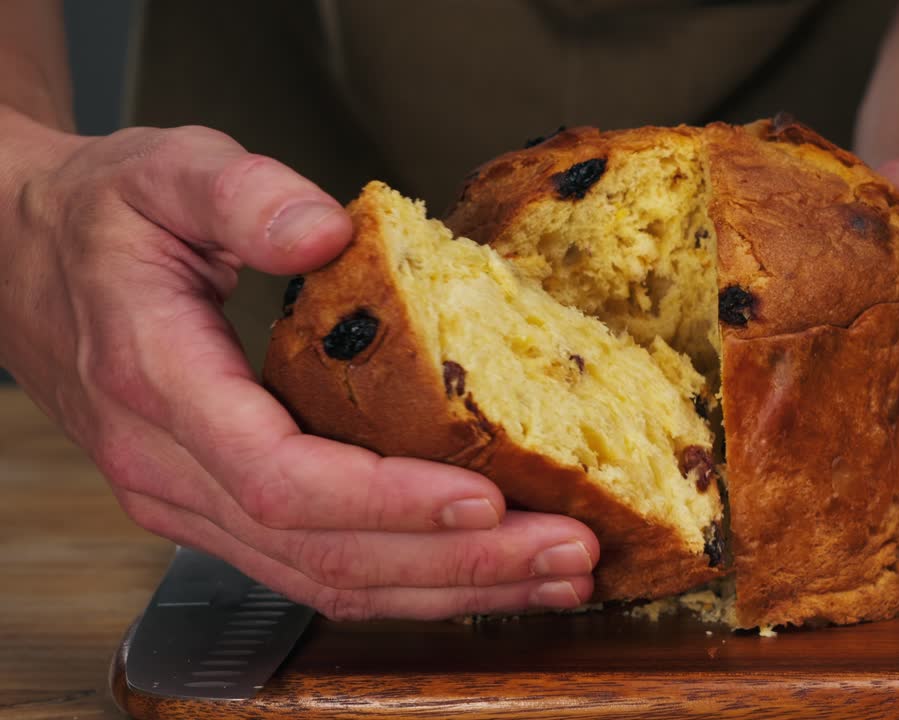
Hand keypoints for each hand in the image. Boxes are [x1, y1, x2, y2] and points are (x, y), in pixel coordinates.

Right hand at [0, 109, 598, 619]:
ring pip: (328, 581)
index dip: (387, 500)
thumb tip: (324, 229)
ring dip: (451, 588)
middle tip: (570, 553)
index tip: (487, 498)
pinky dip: (411, 581)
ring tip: (556, 576)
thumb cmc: (104, 219)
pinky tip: (488, 569)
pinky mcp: (220, 515)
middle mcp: (170, 472)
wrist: (29, 261)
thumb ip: (240, 194)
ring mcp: (190, 507)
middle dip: (457, 564)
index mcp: (158, 385)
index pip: (280, 476)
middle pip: (324, 554)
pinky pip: (320, 571)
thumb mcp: (163, 172)